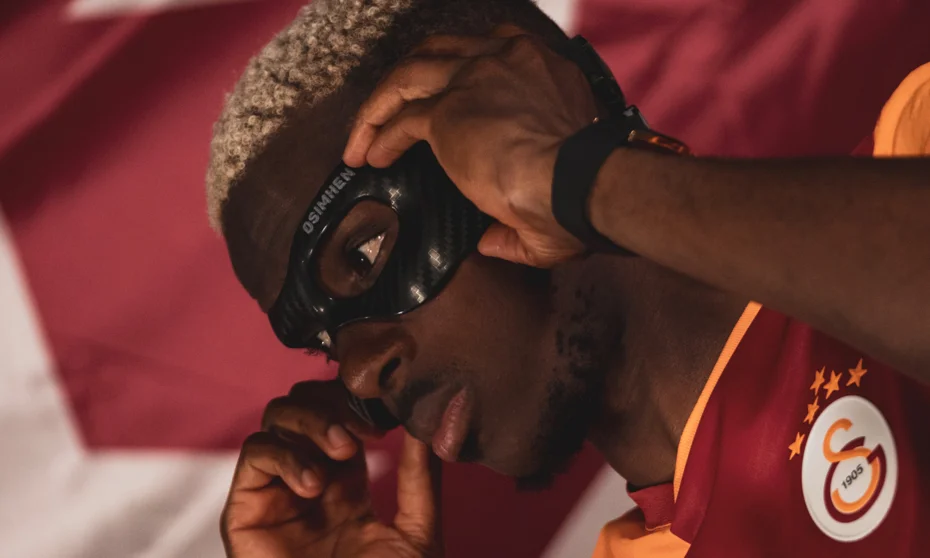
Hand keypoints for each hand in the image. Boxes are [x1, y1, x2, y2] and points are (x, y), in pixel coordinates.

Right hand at [221, 380, 442, 557]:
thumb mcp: (417, 534)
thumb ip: (420, 478)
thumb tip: (428, 418)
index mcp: (347, 484)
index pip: (341, 414)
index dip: (361, 402)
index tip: (390, 410)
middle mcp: (308, 482)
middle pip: (304, 406)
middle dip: (332, 402)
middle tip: (364, 425)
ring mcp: (276, 494)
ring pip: (277, 420)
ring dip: (311, 421)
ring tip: (343, 449)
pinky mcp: (245, 513)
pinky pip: (253, 456)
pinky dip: (283, 455)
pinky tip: (313, 484)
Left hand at [343, 26, 596, 267]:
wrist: (579, 185)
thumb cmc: (584, 190)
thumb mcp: (560, 186)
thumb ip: (521, 214)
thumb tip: (492, 240)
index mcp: (542, 69)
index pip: (490, 53)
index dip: (460, 75)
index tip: (448, 101)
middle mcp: (506, 60)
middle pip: (439, 53)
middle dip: (410, 81)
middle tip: (392, 113)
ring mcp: (473, 82)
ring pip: (408, 75)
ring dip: (380, 106)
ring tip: (363, 139)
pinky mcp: (447, 113)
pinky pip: (401, 118)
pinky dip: (379, 135)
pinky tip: (370, 158)